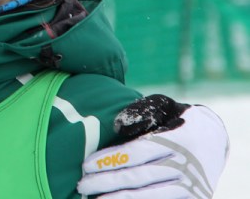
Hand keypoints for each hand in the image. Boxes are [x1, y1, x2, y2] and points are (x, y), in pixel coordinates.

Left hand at [77, 95, 227, 197]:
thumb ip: (140, 111)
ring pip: (152, 196)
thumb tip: (117, 126)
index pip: (137, 152)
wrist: (214, 138)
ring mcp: (193, 185)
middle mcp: (187, 164)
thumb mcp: (162, 106)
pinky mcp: (195, 198)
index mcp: (177, 139)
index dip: (110, 160)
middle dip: (107, 182)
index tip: (86, 166)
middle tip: (82, 185)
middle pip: (139, 177)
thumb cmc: (177, 119)